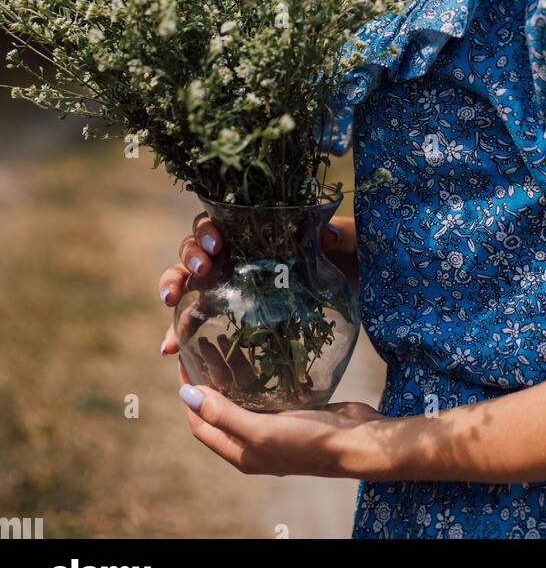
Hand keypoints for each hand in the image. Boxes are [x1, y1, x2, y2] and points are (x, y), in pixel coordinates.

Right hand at [159, 212, 358, 356]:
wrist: (354, 287)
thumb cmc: (347, 256)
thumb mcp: (349, 242)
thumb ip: (342, 235)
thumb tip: (325, 235)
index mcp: (257, 228)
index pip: (220, 220)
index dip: (209, 228)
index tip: (218, 244)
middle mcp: (237, 251)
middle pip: (197, 245)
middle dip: (190, 255)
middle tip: (202, 271)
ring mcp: (230, 280)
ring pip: (188, 277)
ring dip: (173, 284)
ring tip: (170, 302)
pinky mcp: (231, 311)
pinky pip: (197, 315)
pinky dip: (179, 329)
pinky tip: (169, 347)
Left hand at [176, 353, 383, 476]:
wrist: (356, 441)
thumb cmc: (308, 440)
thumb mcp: (261, 431)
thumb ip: (223, 414)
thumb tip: (186, 396)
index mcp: (239, 452)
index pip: (200, 424)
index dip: (189, 396)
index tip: (184, 361)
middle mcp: (252, 442)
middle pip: (219, 408)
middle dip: (208, 377)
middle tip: (203, 343)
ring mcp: (273, 426)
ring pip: (241, 396)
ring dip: (230, 370)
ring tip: (225, 338)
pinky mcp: (291, 411)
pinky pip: (264, 390)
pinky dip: (255, 370)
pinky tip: (256, 351)